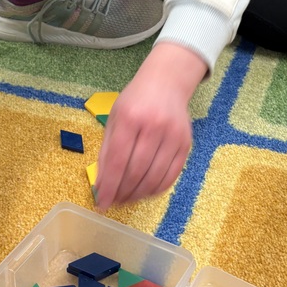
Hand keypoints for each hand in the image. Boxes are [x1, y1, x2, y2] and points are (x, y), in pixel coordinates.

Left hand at [94, 43, 206, 210]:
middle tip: (113, 202)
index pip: (117, 161)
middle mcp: (153, 127)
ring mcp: (173, 136)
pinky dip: (156, 189)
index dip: (108, 186)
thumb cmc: (136, 100)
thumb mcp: (114, 118)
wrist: (167, 82)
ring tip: (127, 199)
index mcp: (130, 118)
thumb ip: (106, 150)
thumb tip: (101, 184)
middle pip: (136, 172)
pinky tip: (145, 192)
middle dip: (122, 193)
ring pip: (154, 177)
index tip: (100, 204)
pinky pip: (171, 175)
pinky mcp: (186, 144)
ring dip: (138, 195)